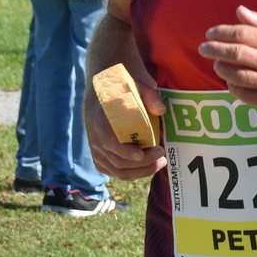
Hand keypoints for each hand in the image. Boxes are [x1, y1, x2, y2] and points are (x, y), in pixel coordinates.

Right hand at [84, 47, 167, 181]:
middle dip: (142, 163)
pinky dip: (131, 173)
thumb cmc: (123, 85)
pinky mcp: (100, 155)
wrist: (105, 86)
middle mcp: (94, 136)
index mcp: (99, 117)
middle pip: (117, 161)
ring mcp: (96, 148)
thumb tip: (161, 110)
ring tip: (160, 162)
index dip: (124, 151)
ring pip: (117, 170)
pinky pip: (114, 171)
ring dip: (141, 171)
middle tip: (162, 155)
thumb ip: (149, 95)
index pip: (108, 141)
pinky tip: (146, 166)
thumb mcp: (137, 83)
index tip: (142, 154)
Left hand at [198, 6, 256, 110]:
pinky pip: (246, 95)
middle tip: (203, 49)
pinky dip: (234, 88)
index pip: (242, 34)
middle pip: (236, 53)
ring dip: (222, 69)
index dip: (222, 33)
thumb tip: (240, 11)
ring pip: (238, 76)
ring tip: (217, 65)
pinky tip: (230, 83)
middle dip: (215, 50)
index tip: (210, 34)